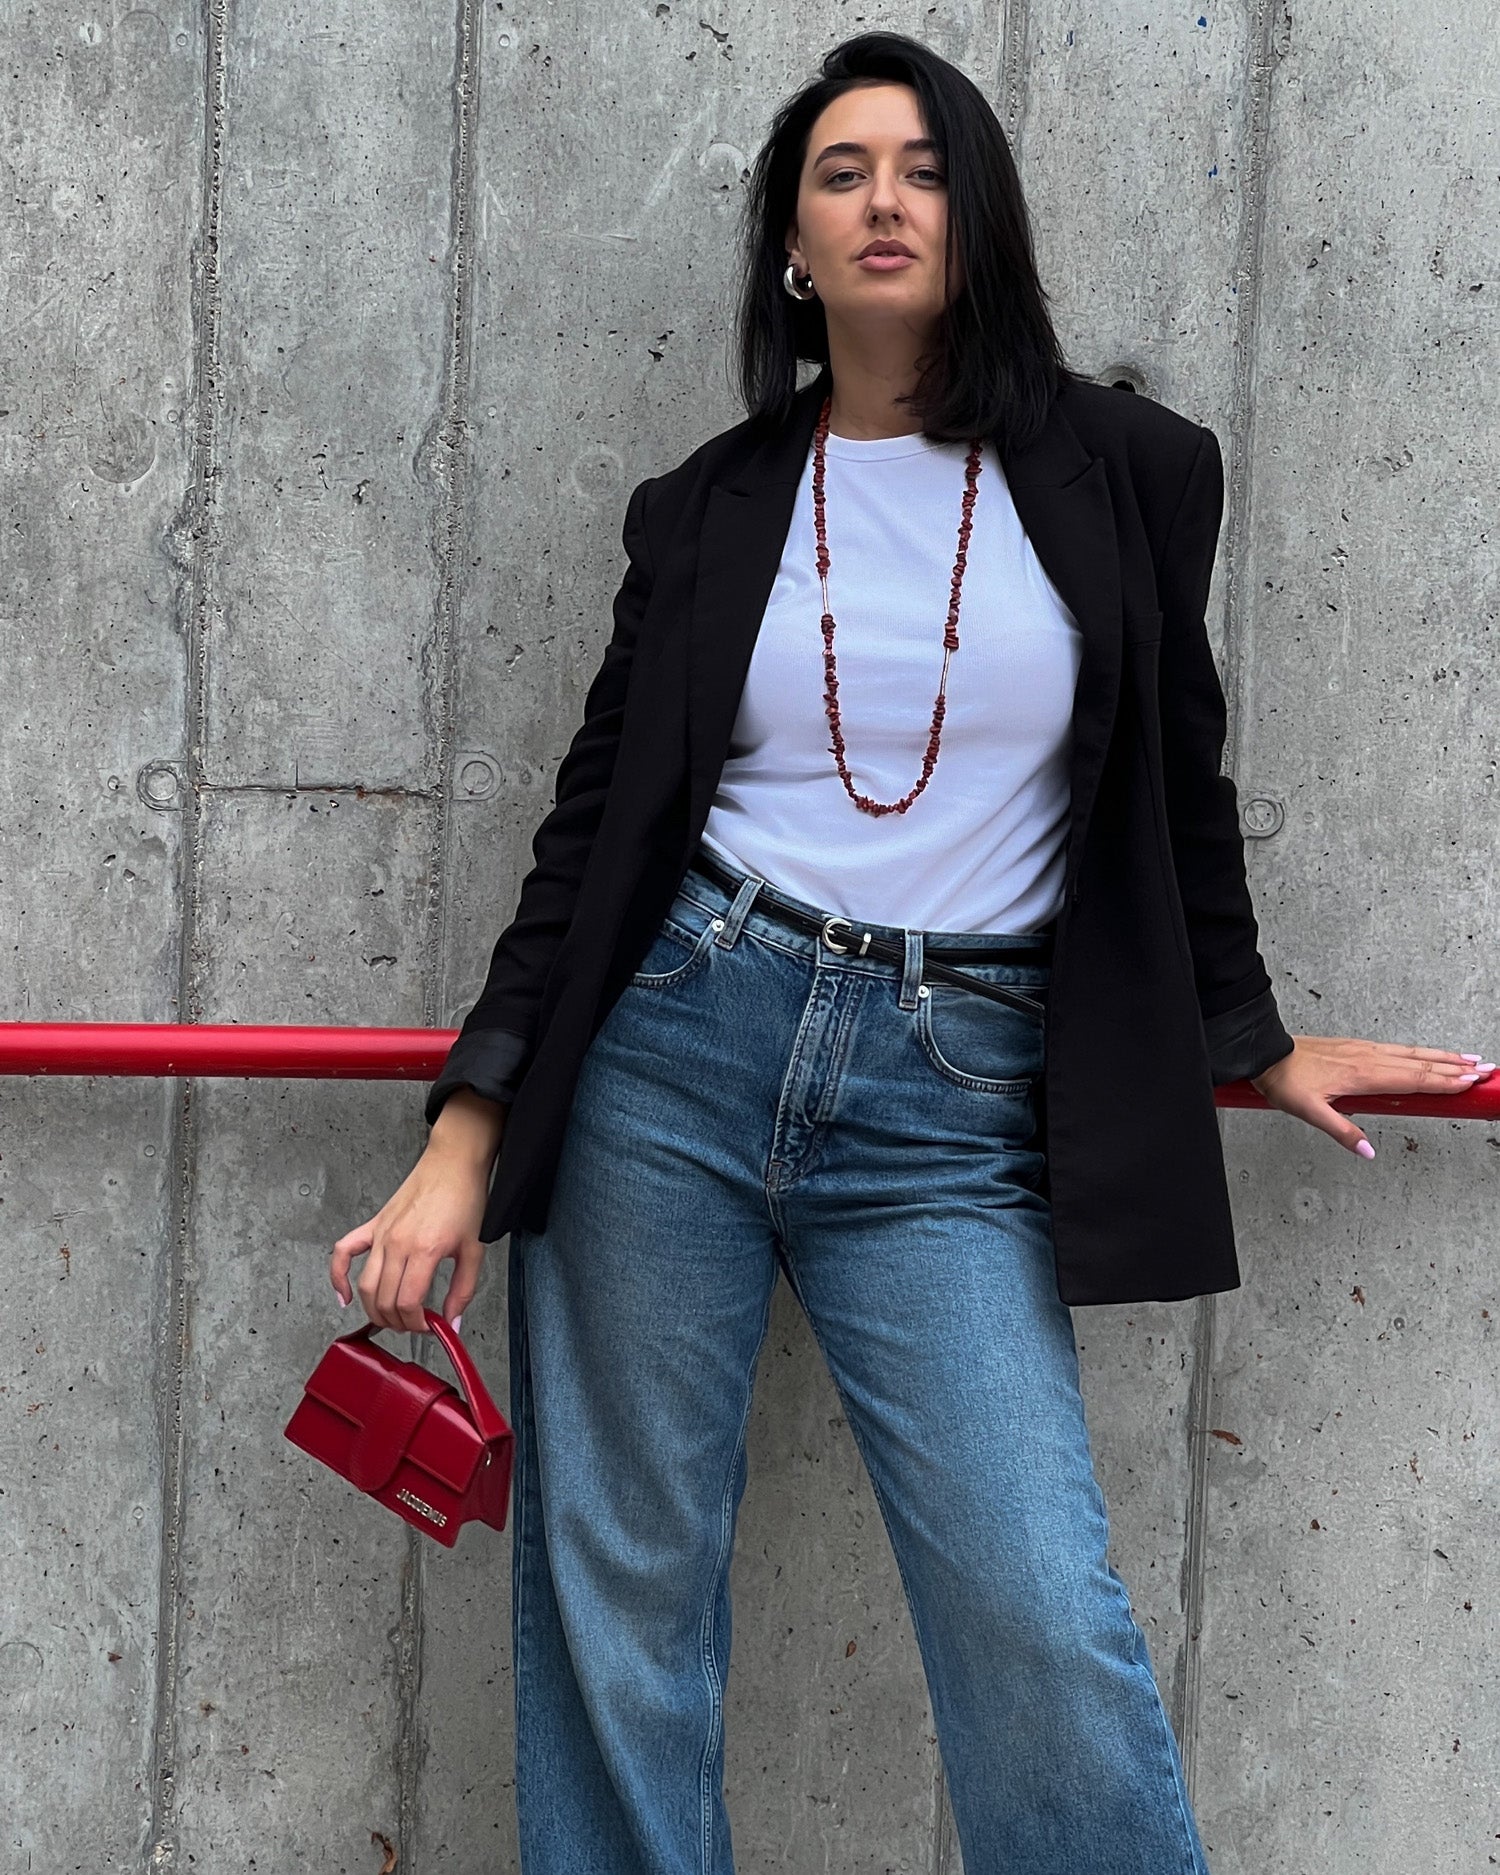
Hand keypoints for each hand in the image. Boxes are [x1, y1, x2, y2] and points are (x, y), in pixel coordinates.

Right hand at [330, 1136, 493, 1333]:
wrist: (453, 1164)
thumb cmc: (465, 1199)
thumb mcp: (474, 1250)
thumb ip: (463, 1291)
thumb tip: (452, 1323)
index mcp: (424, 1250)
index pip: (408, 1304)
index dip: (416, 1324)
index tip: (428, 1327)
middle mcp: (397, 1243)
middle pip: (384, 1299)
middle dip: (398, 1322)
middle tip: (413, 1325)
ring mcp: (382, 1234)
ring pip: (365, 1285)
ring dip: (374, 1310)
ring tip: (391, 1317)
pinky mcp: (374, 1225)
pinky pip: (344, 1252)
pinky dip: (338, 1277)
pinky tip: (344, 1296)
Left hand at [1248, 1036, 1494, 1157]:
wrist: (1266, 1053)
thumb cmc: (1285, 1081)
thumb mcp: (1308, 1112)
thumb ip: (1341, 1131)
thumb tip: (1368, 1150)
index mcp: (1363, 1075)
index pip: (1413, 1079)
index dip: (1444, 1081)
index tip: (1470, 1082)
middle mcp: (1369, 1058)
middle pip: (1421, 1064)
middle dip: (1456, 1068)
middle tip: (1486, 1070)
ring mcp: (1364, 1050)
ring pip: (1412, 1053)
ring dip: (1444, 1057)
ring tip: (1470, 1059)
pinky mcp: (1357, 1047)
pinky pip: (1398, 1049)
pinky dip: (1421, 1052)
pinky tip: (1429, 1054)